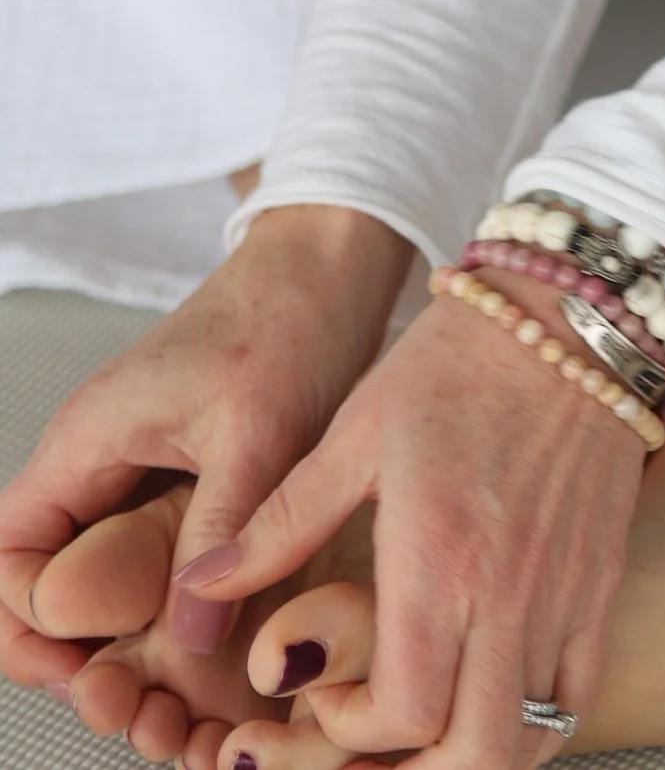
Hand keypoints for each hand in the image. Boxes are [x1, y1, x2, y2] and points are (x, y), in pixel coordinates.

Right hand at [0, 208, 409, 699]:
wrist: (333, 260)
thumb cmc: (290, 317)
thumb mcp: (257, 431)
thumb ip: (216, 530)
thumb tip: (185, 638)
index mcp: (85, 442)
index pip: (9, 558)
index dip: (29, 627)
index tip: (87, 672)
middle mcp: (94, 460)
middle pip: (41, 579)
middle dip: (72, 650)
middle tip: (130, 703)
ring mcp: (133, 468)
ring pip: (91, 575)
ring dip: (117, 638)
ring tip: (167, 697)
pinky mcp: (177, 475)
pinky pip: (139, 555)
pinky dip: (157, 604)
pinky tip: (202, 644)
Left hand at [171, 281, 647, 769]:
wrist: (576, 309)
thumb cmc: (461, 360)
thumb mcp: (354, 432)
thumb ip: (277, 525)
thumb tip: (199, 591)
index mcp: (441, 562)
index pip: (403, 716)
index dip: (349, 731)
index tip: (319, 690)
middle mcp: (511, 594)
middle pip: (476, 757)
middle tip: (368, 739)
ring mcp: (566, 594)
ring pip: (531, 740)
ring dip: (469, 756)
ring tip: (422, 730)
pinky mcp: (601, 579)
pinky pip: (576, 694)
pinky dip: (535, 724)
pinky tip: (493, 701)